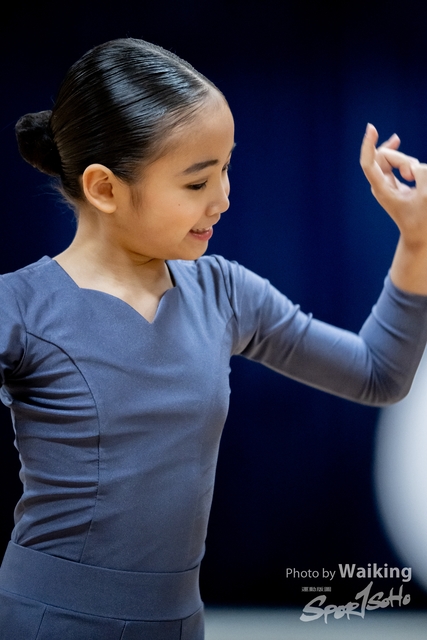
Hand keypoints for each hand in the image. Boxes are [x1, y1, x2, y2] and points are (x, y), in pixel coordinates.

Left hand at [360, 123, 426, 248]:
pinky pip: (397, 163)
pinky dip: (404, 160)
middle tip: (413, 178)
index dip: (369, 145)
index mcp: (383, 190)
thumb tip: (414, 167)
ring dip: (409, 164)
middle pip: (385, 157)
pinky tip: (397, 142)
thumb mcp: (426, 194)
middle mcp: (381, 185)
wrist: (419, 235)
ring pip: (395, 160)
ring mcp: (387, 184)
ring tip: (416, 182)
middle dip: (402, 158)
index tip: (371, 128)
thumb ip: (422, 173)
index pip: (369, 163)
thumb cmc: (422, 219)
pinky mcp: (394, 183)